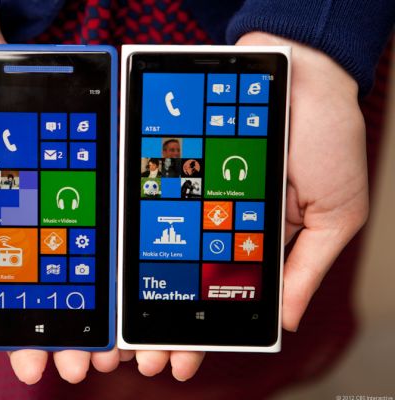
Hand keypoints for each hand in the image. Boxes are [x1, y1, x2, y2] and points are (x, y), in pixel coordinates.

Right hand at [0, 8, 128, 384]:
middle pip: (48, 290)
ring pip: (75, 263)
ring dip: (93, 304)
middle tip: (86, 363)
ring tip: (110, 342)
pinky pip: (89, 214)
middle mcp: (16, 228)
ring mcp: (44, 204)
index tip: (38, 366)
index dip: (20, 334)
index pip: (3, 301)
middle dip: (67, 330)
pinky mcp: (67, 177)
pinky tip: (117, 280)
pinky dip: (103, 247)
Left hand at [133, 32, 367, 379]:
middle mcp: (222, 221)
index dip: (204, 330)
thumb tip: (290, 320)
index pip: (226, 295)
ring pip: (161, 251)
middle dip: (162, 322)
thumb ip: (308, 268)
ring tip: (121, 333)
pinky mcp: (180, 168)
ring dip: (142, 294)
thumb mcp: (337, 215)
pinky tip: (119, 269)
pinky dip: (135, 235)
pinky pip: (152, 204)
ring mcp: (198, 196)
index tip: (182, 361)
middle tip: (141, 359)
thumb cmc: (330, 140)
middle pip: (185, 282)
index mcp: (260, 239)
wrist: (305, 73)